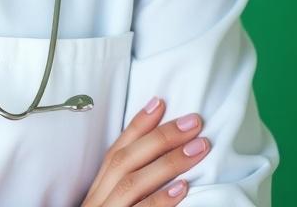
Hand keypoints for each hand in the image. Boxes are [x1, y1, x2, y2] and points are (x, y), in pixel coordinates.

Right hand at [80, 97, 210, 205]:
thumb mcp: (109, 206)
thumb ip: (127, 186)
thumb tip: (161, 166)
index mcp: (97, 190)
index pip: (116, 149)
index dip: (137, 124)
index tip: (161, 101)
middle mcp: (98, 199)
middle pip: (126, 160)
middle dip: (160, 137)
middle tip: (194, 122)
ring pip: (132, 183)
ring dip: (168, 163)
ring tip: (199, 147)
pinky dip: (160, 202)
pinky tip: (183, 190)